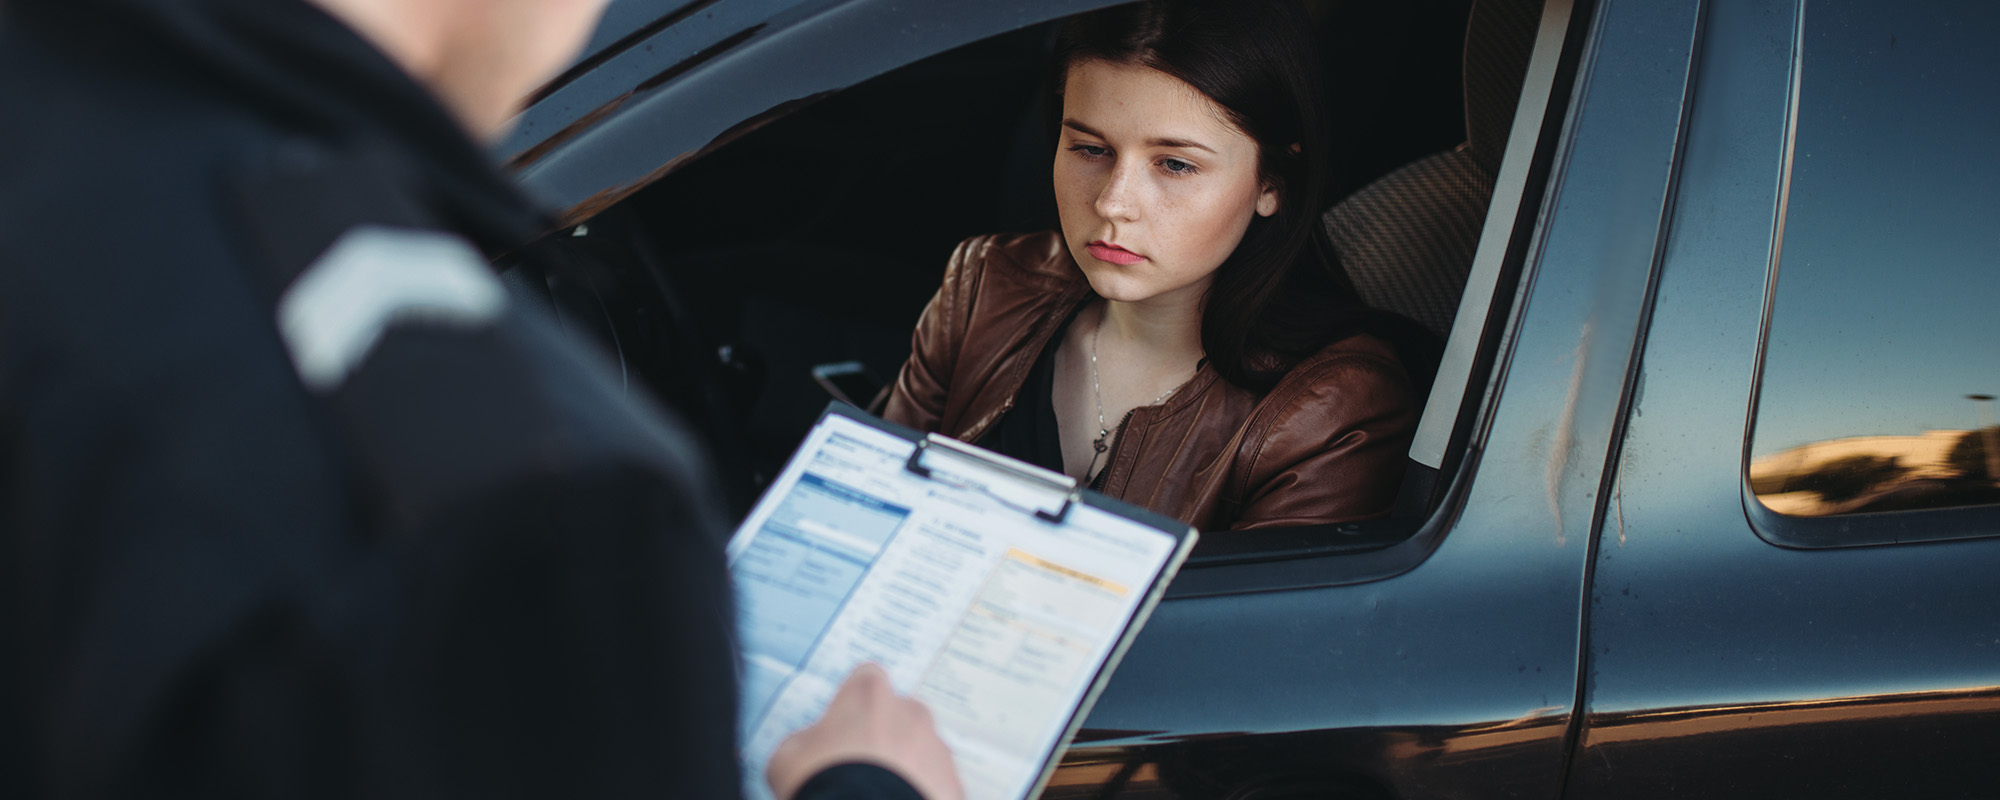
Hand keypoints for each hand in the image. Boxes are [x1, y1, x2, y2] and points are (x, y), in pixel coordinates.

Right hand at [766, 663, 964, 799]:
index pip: (866, 679)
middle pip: (899, 714)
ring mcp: (937, 749)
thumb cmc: (823, 784)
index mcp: (869, 697)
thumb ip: (806, 739)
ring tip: (879, 792)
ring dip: (905, 766)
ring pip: (922, 750)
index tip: (844, 724)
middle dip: (883, 735)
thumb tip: (811, 746)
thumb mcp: (787, 758)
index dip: (853, 703)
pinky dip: (922, 792)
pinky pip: (937, 783)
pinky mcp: (953, 784)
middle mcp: (911, 714)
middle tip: (860, 767)